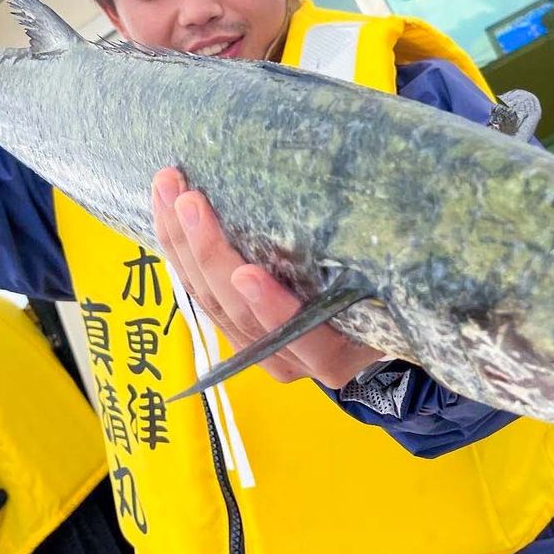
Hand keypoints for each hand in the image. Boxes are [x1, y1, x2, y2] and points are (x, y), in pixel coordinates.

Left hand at [152, 167, 381, 387]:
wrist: (365, 346)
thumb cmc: (384, 307)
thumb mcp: (387, 297)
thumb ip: (373, 273)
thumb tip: (385, 208)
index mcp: (332, 354)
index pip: (300, 334)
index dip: (272, 307)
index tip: (248, 275)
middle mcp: (289, 359)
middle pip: (239, 312)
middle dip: (209, 255)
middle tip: (189, 202)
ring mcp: (257, 350)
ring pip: (209, 302)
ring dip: (182, 246)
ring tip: (169, 194)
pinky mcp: (235, 333)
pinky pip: (199, 295)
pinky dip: (180, 255)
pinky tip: (166, 216)